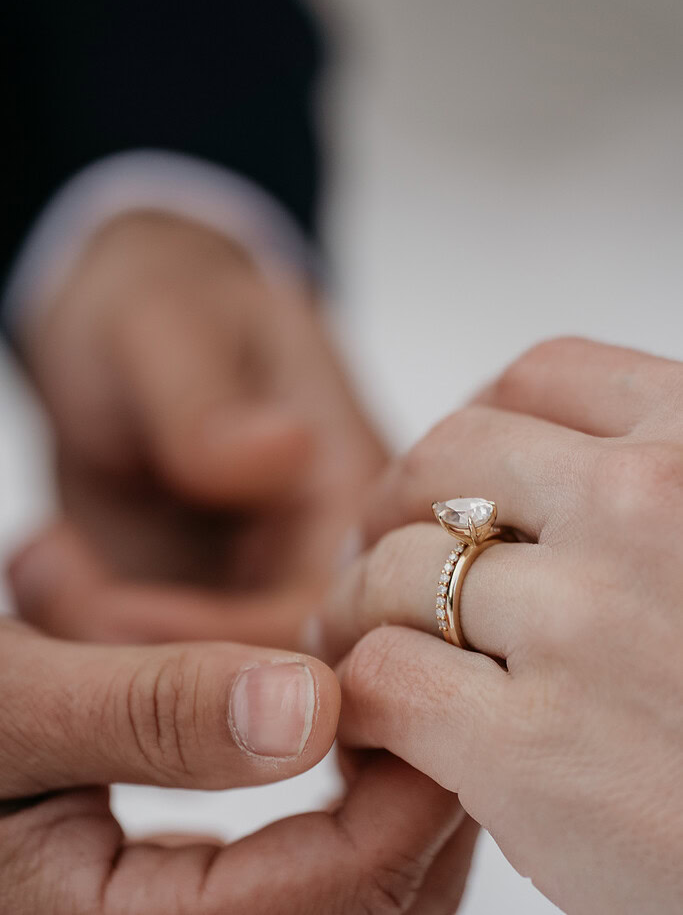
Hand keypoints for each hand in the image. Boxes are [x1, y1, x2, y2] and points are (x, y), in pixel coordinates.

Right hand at [0, 617, 471, 914]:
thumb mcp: (15, 703)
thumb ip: (152, 713)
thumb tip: (312, 706)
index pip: (329, 897)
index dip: (407, 791)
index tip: (433, 680)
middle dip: (423, 810)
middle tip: (438, 689)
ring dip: (397, 820)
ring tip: (400, 712)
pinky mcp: (178, 914)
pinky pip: (310, 898)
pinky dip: (355, 830)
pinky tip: (349, 754)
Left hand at [14, 211, 384, 646]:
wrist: (127, 324)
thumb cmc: (164, 303)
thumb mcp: (169, 328)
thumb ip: (210, 401)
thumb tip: (282, 453)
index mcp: (348, 486)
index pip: (334, 615)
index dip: (231, 642)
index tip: (117, 605)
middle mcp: (317, 551)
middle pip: (269, 673)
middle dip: (151, 659)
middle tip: (54, 579)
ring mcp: (256, 583)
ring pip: (202, 686)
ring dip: (105, 645)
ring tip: (41, 558)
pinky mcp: (200, 600)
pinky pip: (150, 659)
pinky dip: (85, 631)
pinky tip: (44, 559)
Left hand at [324, 338, 682, 914]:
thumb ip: (658, 496)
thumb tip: (547, 477)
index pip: (542, 377)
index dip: (476, 420)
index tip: (453, 473)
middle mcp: (646, 508)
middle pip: (447, 459)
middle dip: (392, 502)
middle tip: (377, 550)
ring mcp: (586, 620)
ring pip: (397, 568)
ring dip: (356, 603)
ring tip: (355, 640)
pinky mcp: (534, 745)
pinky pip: (387, 678)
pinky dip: (360, 696)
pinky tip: (375, 725)